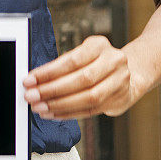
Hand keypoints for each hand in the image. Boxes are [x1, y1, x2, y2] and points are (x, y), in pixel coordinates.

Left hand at [23, 35, 143, 120]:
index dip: (50, 72)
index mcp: (100, 45)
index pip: (72, 60)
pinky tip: (53, 113)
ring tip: (40, 107)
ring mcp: (119, 82)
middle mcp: (113, 62)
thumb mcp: (83, 53)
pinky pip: (90, 110)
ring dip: (60, 104)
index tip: (31, 79)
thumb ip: (63, 65)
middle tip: (32, 95)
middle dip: (52, 90)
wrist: (129, 72)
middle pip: (81, 80)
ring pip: (88, 98)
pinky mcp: (119, 100)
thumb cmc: (97, 61)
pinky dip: (69, 113)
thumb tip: (36, 80)